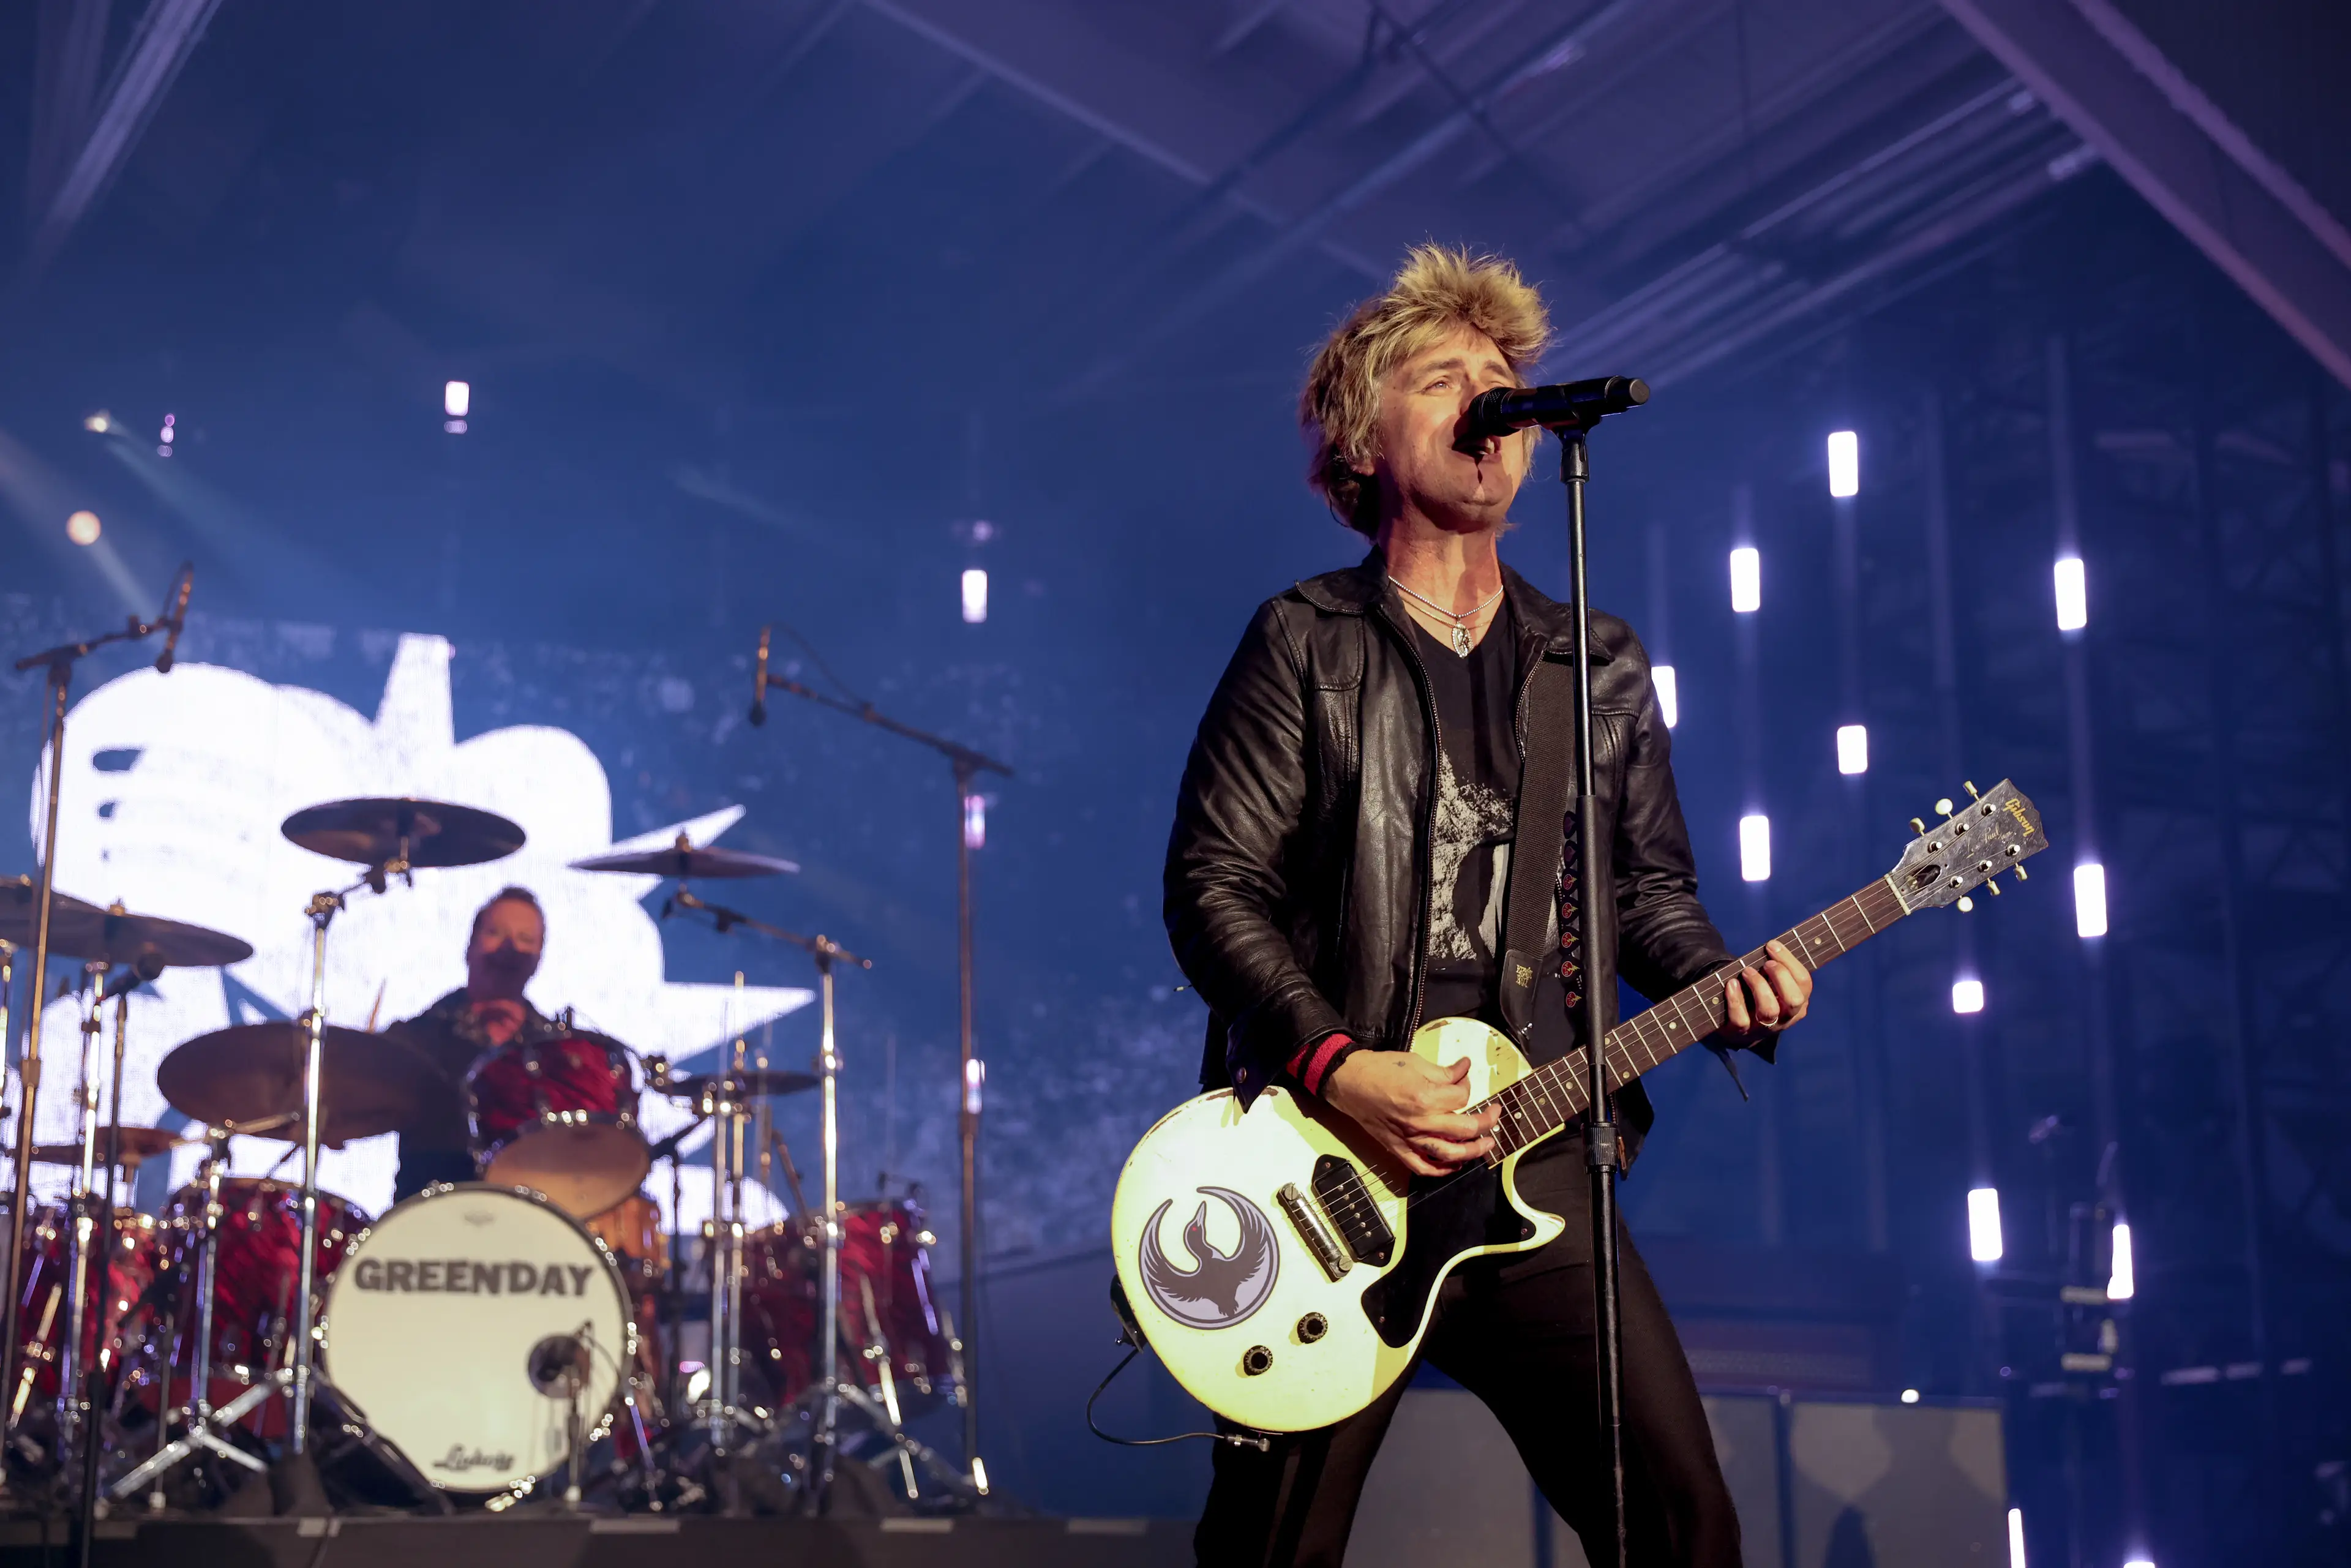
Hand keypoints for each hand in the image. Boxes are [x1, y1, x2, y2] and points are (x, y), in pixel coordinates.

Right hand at [1320, 1050, 1498, 1177]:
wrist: (1349, 1082)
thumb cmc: (1380, 1069)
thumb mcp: (1416, 1062)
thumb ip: (1444, 1072)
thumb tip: (1464, 1070)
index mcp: (1426, 1097)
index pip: (1461, 1098)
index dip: (1467, 1086)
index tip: (1464, 1078)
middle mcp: (1421, 1122)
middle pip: (1466, 1128)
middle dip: (1487, 1121)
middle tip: (1494, 1114)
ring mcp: (1410, 1139)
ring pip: (1451, 1154)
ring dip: (1474, 1151)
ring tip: (1486, 1144)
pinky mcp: (1399, 1149)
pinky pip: (1424, 1167)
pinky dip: (1442, 1170)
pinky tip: (1456, 1164)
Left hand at [1715, 938, 1812, 1048]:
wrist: (1736, 1027)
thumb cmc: (1756, 995)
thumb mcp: (1772, 983)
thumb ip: (1777, 968)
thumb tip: (1774, 945)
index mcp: (1798, 1003)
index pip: (1804, 982)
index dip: (1789, 960)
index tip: (1772, 945)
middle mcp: (1785, 1018)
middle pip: (1793, 1000)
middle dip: (1780, 976)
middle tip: (1766, 963)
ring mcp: (1763, 1029)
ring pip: (1769, 1011)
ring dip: (1758, 986)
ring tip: (1747, 972)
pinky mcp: (1741, 1034)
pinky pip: (1741, 1021)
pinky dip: (1735, 1000)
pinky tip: (1731, 984)